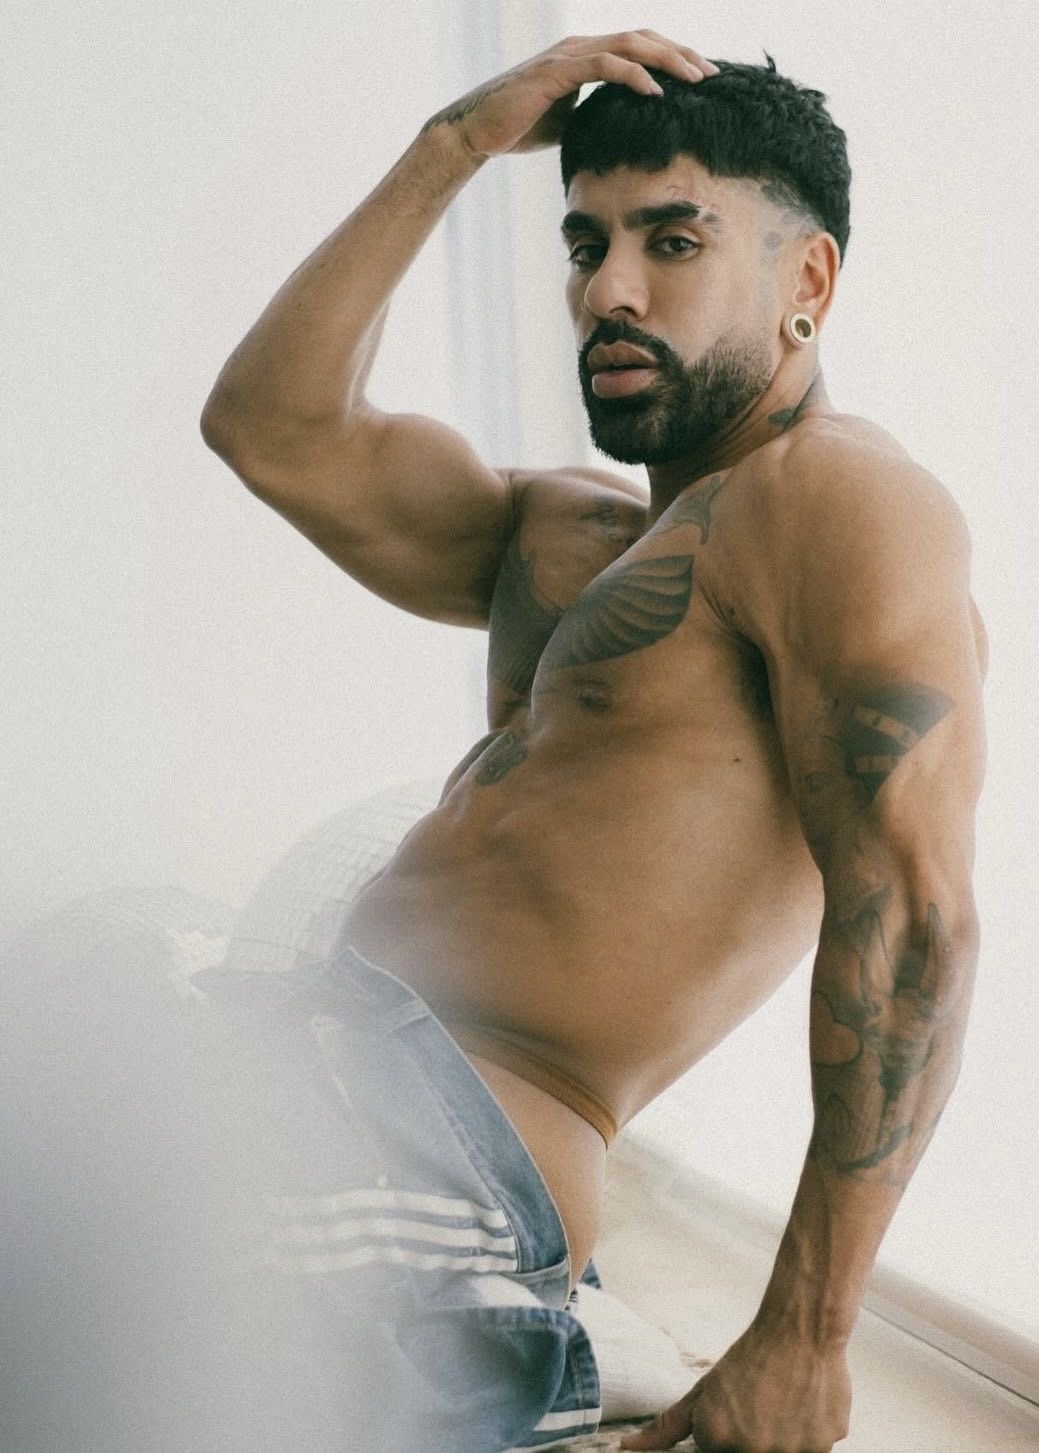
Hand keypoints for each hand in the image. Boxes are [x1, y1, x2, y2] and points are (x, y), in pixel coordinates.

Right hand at [422, 31, 717, 159]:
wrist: (476, 132)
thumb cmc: (517, 127)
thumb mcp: (567, 121)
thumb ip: (593, 114)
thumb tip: (619, 128)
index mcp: (586, 56)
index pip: (638, 48)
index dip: (672, 58)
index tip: (701, 79)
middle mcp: (581, 47)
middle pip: (643, 39)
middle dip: (681, 54)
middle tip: (713, 74)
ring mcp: (569, 56)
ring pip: (630, 45)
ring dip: (667, 60)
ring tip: (695, 79)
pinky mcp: (557, 71)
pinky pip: (604, 66)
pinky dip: (634, 76)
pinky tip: (656, 92)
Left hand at [619, 1323, 851, 1452]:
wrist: (800, 1330)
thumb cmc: (749, 1359)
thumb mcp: (702, 1392)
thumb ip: (666, 1428)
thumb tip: (626, 1449)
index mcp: (717, 1440)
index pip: (716, 1451)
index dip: (726, 1433)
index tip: (737, 1410)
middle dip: (751, 1438)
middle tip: (761, 1405)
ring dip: (782, 1437)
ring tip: (782, 1402)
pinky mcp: (827, 1447)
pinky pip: (812, 1448)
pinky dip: (808, 1432)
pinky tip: (804, 1403)